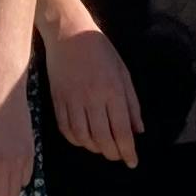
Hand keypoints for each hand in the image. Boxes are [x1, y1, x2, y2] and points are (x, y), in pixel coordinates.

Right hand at [41, 24, 141, 165]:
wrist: (68, 33)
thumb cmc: (100, 50)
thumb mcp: (123, 73)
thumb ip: (132, 103)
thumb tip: (138, 130)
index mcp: (112, 91)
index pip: (121, 130)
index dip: (127, 150)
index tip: (132, 162)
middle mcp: (92, 98)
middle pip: (102, 138)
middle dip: (112, 153)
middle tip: (118, 156)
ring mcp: (72, 100)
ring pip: (82, 137)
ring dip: (94, 148)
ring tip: (102, 148)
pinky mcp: (57, 99)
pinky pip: (65, 128)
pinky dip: (75, 140)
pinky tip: (83, 139)